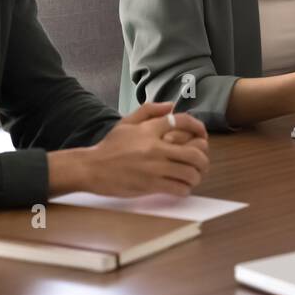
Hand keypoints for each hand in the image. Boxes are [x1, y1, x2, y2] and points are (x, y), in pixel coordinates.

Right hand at [82, 103, 209, 196]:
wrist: (91, 168)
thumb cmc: (109, 147)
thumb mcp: (126, 123)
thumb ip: (149, 110)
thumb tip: (171, 105)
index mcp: (149, 130)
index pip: (182, 121)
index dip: (198, 127)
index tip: (203, 135)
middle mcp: (155, 148)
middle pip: (194, 152)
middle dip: (203, 159)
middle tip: (201, 163)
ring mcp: (153, 167)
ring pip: (189, 173)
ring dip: (196, 176)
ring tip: (192, 177)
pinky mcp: (150, 185)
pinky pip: (178, 188)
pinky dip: (185, 189)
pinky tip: (181, 188)